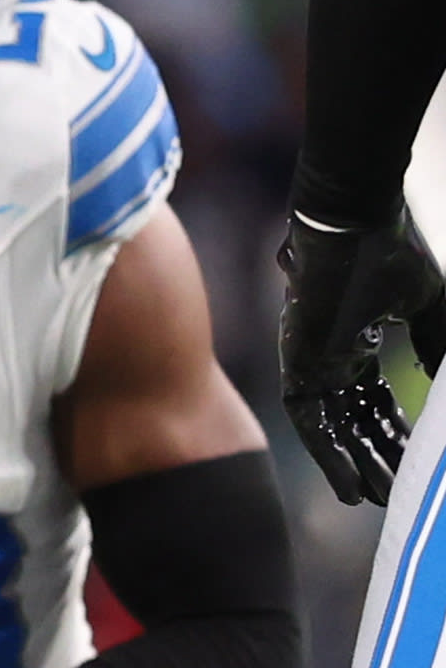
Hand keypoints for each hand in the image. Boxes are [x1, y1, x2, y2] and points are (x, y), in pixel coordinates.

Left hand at [281, 212, 445, 504]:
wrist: (354, 225)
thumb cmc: (393, 258)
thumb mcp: (431, 314)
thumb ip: (439, 352)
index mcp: (359, 338)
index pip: (376, 398)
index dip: (397, 432)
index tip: (420, 464)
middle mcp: (332, 352)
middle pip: (355, 417)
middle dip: (377, 457)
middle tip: (398, 496)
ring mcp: (312, 356)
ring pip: (334, 425)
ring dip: (354, 465)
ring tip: (378, 502)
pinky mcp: (297, 360)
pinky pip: (310, 419)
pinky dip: (329, 455)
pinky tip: (349, 489)